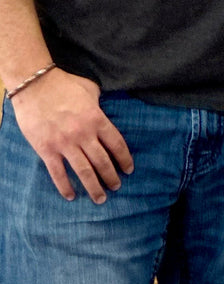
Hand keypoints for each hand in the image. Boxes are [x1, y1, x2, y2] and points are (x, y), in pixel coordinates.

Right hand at [10, 68, 133, 203]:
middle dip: (111, 177)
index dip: (124, 159)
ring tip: (100, 198)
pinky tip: (71, 196)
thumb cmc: (65, 84)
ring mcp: (64, 143)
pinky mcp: (46, 150)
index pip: (116, 144)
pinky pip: (58, 173)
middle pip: (102, 161)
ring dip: (93, 187)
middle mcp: (83, 134)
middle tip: (116, 187)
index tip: (128, 169)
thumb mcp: (90, 89)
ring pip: (84, 171)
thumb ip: (99, 103)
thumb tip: (104, 111)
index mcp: (96, 119)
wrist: (35, 85)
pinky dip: (65, 187)